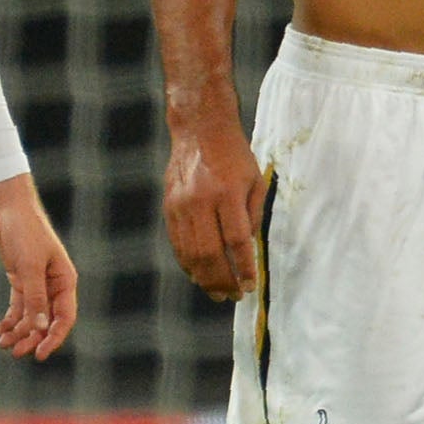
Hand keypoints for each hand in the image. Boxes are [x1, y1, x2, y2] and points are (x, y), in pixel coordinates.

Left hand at [0, 175, 76, 360]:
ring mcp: (37, 282)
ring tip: (2, 343)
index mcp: (65, 279)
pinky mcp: (21, 278)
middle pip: (46, 320)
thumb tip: (40, 326)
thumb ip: (35, 297)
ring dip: (18, 331)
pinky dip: (10, 319)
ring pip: (31, 316)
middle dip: (31, 337)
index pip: (65, 317)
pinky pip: (19, 306)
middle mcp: (53, 284)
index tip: (39, 354)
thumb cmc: (25, 230)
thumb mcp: (30, 265)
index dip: (54, 338)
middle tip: (14, 352)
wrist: (8, 206)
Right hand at [163, 115, 266, 301]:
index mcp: (227, 193)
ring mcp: (181, 205)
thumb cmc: (234, 155)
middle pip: (209, 253)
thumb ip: (252, 215)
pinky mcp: (169, 206)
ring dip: (204, 278)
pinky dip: (188, 263)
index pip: (235, 241)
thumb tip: (246, 250)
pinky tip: (199, 275)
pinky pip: (177, 243)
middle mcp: (200, 200)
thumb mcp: (255, 180)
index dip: (243, 268)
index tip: (250, 285)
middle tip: (234, 296)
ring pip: (190, 253)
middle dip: (223, 281)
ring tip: (217, 292)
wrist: (200, 128)